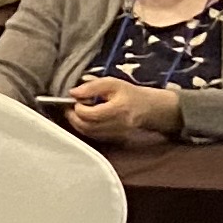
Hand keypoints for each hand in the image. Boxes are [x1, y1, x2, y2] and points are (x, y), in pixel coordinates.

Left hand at [64, 75, 178, 143]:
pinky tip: (86, 119)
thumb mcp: (113, 83)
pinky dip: (85, 128)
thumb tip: (73, 93)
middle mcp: (117, 125)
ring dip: (77, 123)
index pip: (87, 114)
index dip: (77, 106)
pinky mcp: (114, 139)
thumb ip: (92, 86)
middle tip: (72, 106)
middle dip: (73, 116)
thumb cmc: (131, 94)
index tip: (78, 99)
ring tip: (79, 111)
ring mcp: (116, 134)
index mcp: (118, 109)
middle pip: (85, 126)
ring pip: (87, 133)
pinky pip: (93, 136)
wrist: (150, 109)